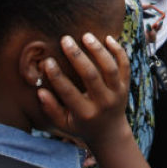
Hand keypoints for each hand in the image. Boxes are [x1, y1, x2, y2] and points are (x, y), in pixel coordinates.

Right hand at [37, 33, 130, 147]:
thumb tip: (40, 91)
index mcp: (85, 113)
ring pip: (110, 68)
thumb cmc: (82, 126)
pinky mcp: (126, 85)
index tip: (47, 61)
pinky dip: (119, 51)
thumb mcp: (63, 124)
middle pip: (91, 76)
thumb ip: (51, 109)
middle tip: (65, 39)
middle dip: (77, 56)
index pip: (69, 92)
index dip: (56, 76)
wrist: (110, 132)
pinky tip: (108, 38)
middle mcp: (103, 102)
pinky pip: (125, 65)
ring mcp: (118, 93)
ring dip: (98, 50)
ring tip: (86, 36)